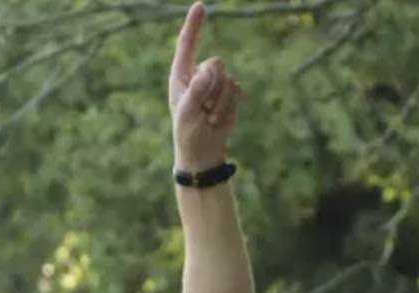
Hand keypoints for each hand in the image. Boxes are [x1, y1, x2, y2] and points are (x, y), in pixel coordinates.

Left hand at [168, 2, 241, 173]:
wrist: (203, 152)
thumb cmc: (188, 133)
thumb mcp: (186, 112)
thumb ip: (196, 89)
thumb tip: (209, 69)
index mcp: (181, 75)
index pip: (187, 44)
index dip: (194, 25)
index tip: (200, 6)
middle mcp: (198, 75)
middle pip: (215, 63)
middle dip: (212, 87)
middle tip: (203, 109)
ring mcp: (215, 84)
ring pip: (227, 78)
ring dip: (220, 101)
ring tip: (209, 117)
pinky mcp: (230, 93)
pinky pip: (237, 89)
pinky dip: (230, 105)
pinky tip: (219, 118)